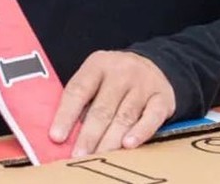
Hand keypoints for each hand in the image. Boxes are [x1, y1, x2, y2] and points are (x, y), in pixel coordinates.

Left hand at [50, 51, 174, 156]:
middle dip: (89, 135)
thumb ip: (82, 100)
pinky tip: (128, 145)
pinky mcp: (162, 97)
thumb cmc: (114, 78)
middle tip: (79, 155)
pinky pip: (151, 117)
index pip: (78, 90)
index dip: (66, 115)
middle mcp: (121, 71)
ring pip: (125, 116)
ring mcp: (143, 83)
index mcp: (97, 64)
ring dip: (111, 139)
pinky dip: (140, 132)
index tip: (56, 136)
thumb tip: (64, 132)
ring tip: (99, 156)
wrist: (152, 64)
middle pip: (102, 107)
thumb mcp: (95, 77)